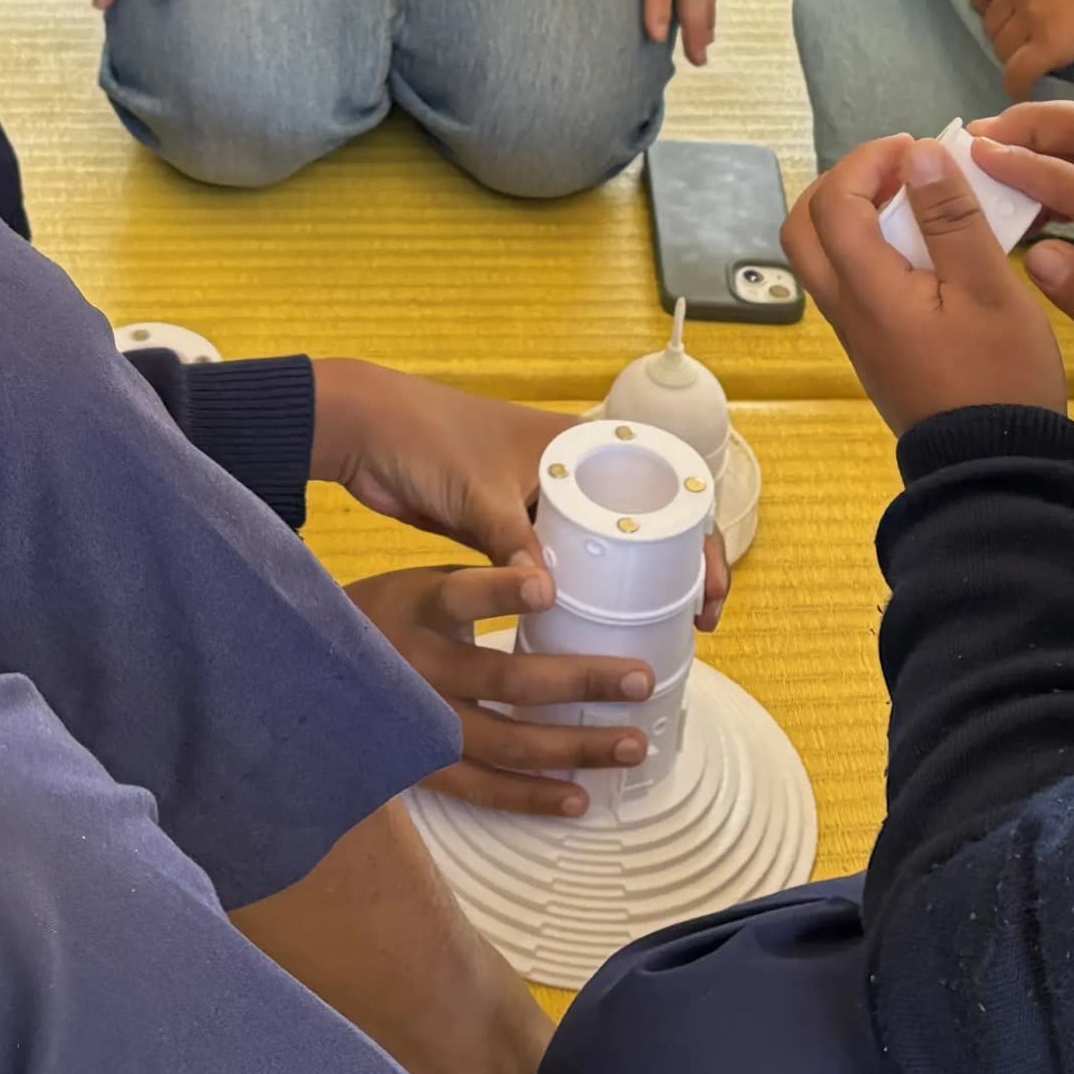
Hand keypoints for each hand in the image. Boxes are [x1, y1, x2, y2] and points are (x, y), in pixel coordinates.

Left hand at [313, 357, 733, 624]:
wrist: (366, 432)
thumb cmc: (426, 437)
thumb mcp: (478, 492)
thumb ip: (511, 545)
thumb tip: (546, 599)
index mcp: (580, 447)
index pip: (667, 491)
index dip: (702, 541)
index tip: (708, 592)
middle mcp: (571, 474)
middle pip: (644, 528)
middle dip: (675, 574)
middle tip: (690, 628)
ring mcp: (540, 504)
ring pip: (603, 553)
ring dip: (628, 591)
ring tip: (649, 641)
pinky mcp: (507, 531)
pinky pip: (559, 567)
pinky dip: (579, 596)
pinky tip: (586, 635)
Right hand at [344, 562, 672, 817]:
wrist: (301, 679)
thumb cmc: (383, 619)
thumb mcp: (416, 586)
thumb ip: (477, 587)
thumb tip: (562, 583)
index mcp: (417, 608)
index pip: (462, 595)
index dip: (502, 591)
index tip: (547, 588)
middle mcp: (418, 668)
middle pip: (507, 679)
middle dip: (582, 681)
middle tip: (641, 679)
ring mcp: (419, 724)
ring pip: (507, 743)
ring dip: (575, 747)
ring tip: (633, 745)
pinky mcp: (418, 765)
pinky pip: (481, 789)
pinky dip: (531, 796)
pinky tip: (579, 798)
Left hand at [784, 135, 1066, 433]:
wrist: (994, 470)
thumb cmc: (1000, 377)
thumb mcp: (988, 288)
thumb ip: (951, 219)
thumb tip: (919, 155)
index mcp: (867, 291)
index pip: (836, 204)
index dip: (867, 163)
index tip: (913, 148)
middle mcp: (847, 311)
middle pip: (805, 230)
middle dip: (841, 185)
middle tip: (896, 170)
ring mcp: (858, 335)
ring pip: (823, 259)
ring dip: (852, 216)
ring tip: (913, 202)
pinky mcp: (877, 351)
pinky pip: (851, 284)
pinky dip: (869, 249)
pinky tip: (923, 248)